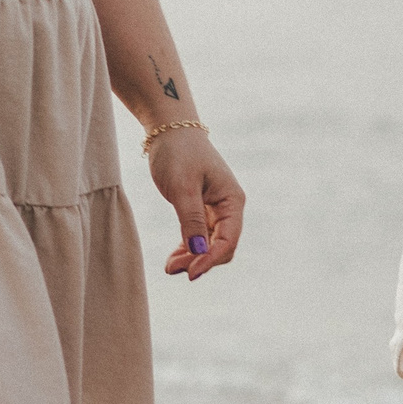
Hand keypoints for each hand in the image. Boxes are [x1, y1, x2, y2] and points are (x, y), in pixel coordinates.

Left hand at [146, 126, 244, 278]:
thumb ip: (191, 221)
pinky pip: (200, 237)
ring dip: (193, 257)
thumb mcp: (182, 187)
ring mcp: (217, 210)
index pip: (228, 240)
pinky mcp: (202, 210)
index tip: (190, 273)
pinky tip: (174, 257)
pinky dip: (188, 248)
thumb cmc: (178, 153)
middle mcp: (229, 208)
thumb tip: (198, 253)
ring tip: (170, 267)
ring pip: (210, 244)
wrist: (170, 130)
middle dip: (200, 260)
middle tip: (172, 270)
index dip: (210, 259)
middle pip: (222, 246)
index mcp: (232, 201)